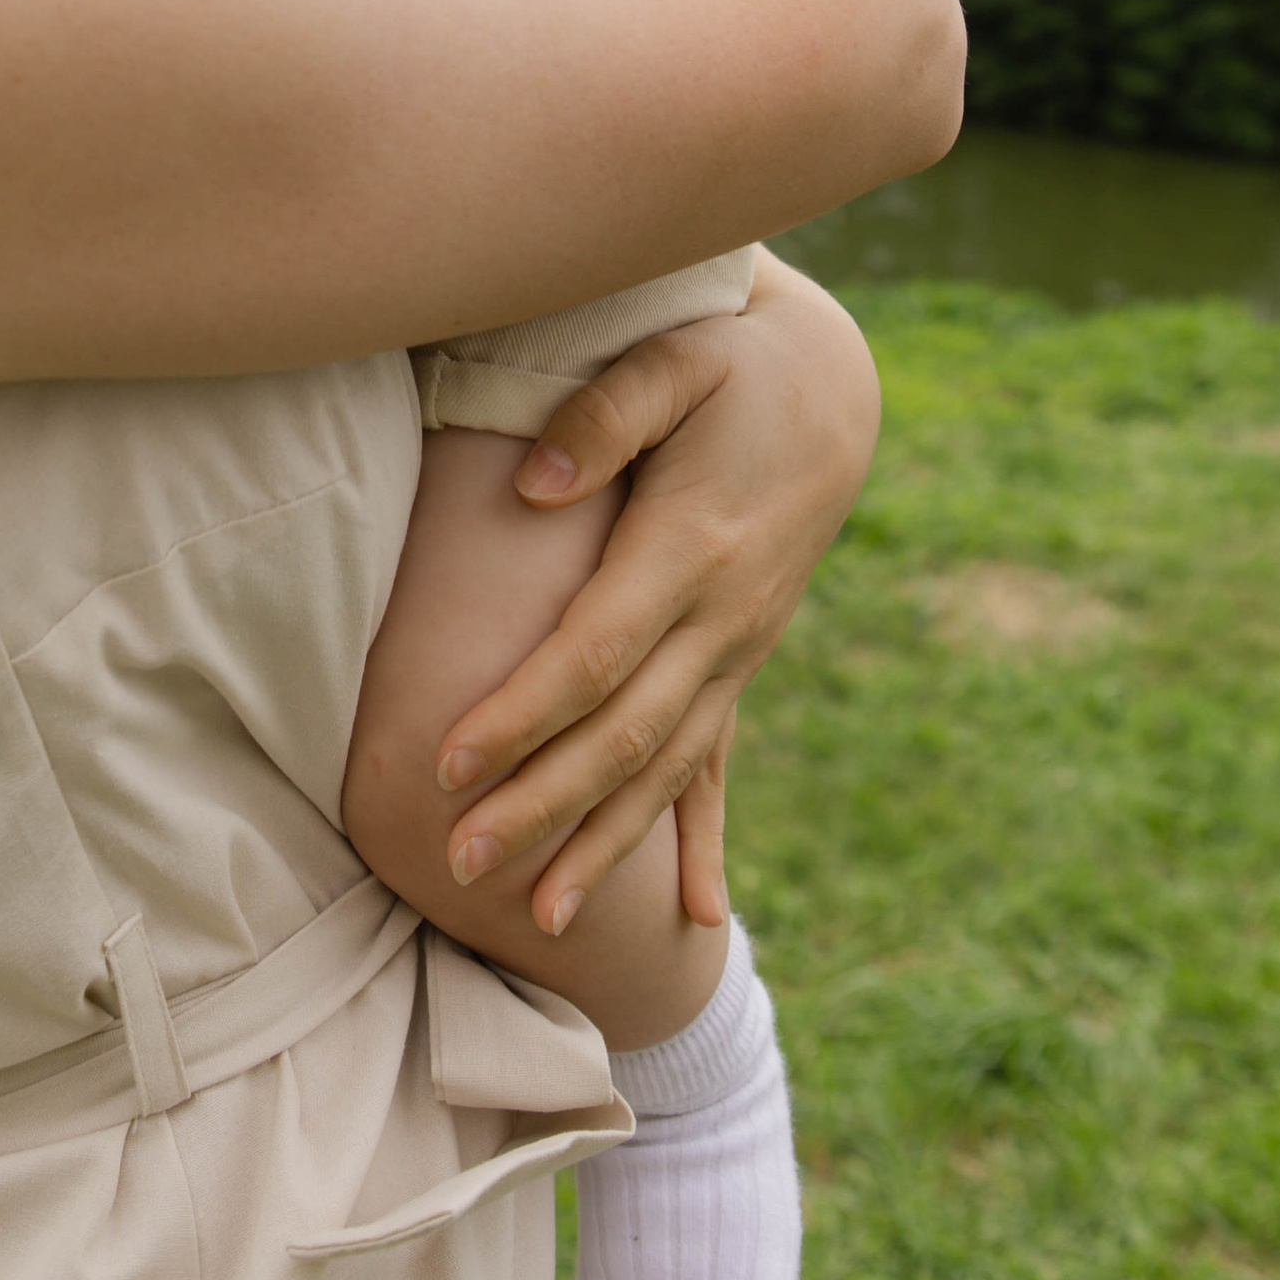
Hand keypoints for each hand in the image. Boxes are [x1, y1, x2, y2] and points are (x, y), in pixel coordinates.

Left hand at [437, 255, 877, 933]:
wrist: (833, 389)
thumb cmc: (732, 362)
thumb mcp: (675, 359)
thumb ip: (604, 415)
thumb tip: (535, 488)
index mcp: (689, 548)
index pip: (591, 654)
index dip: (520, 714)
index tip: (447, 763)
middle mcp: (723, 618)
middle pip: (622, 734)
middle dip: (541, 805)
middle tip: (460, 864)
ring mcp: (739, 648)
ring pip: (667, 769)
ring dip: (605, 845)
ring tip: (542, 920)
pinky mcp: (742, 659)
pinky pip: (719, 763)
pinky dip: (703, 842)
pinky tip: (699, 918)